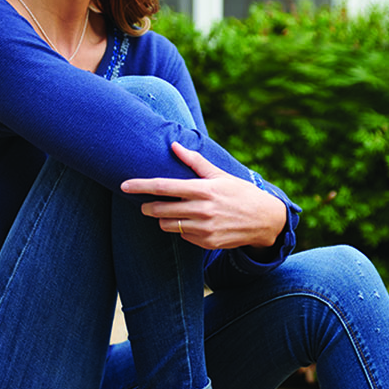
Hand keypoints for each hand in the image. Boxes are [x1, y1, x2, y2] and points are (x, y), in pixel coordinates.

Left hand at [121, 142, 287, 250]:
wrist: (264, 220)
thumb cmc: (240, 192)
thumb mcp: (219, 175)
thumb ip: (194, 162)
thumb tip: (173, 145)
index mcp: (203, 189)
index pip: (163, 187)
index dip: (141, 186)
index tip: (124, 185)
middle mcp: (202, 210)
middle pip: (160, 209)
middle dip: (148, 207)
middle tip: (145, 204)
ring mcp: (204, 229)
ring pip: (167, 225)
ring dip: (164, 219)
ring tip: (172, 212)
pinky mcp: (207, 243)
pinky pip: (182, 236)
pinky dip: (181, 229)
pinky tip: (192, 223)